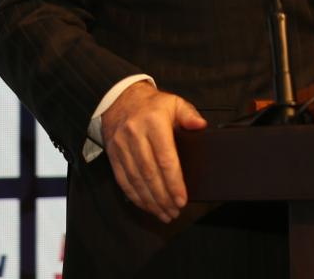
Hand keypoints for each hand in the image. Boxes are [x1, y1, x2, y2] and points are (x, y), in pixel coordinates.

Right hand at [100, 81, 207, 222]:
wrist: (119, 98)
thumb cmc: (152, 104)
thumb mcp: (174, 102)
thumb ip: (189, 114)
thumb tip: (201, 126)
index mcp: (154, 123)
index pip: (165, 158)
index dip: (173, 182)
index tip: (182, 199)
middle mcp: (135, 135)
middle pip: (150, 173)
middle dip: (163, 197)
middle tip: (175, 211)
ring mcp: (121, 146)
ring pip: (136, 180)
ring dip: (150, 200)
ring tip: (164, 213)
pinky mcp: (112, 154)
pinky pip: (123, 180)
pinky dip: (135, 196)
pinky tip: (146, 205)